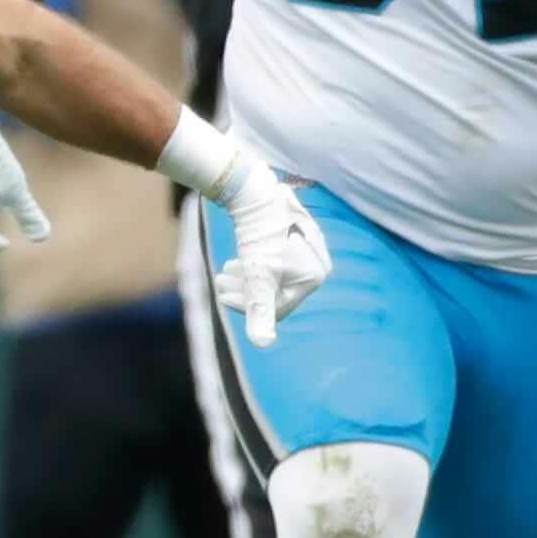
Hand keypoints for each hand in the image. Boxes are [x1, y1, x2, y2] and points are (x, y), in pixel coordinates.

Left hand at [215, 163, 331, 346]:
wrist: (252, 192)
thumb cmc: (259, 236)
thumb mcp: (258, 277)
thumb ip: (260, 310)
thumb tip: (262, 345)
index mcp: (317, 273)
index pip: (280, 305)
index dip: (249, 306)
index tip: (223, 298)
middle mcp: (316, 261)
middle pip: (274, 289)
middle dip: (244, 290)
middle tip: (219, 282)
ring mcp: (304, 247)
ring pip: (270, 274)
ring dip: (243, 278)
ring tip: (221, 273)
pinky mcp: (288, 236)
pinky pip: (270, 260)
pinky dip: (251, 265)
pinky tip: (231, 264)